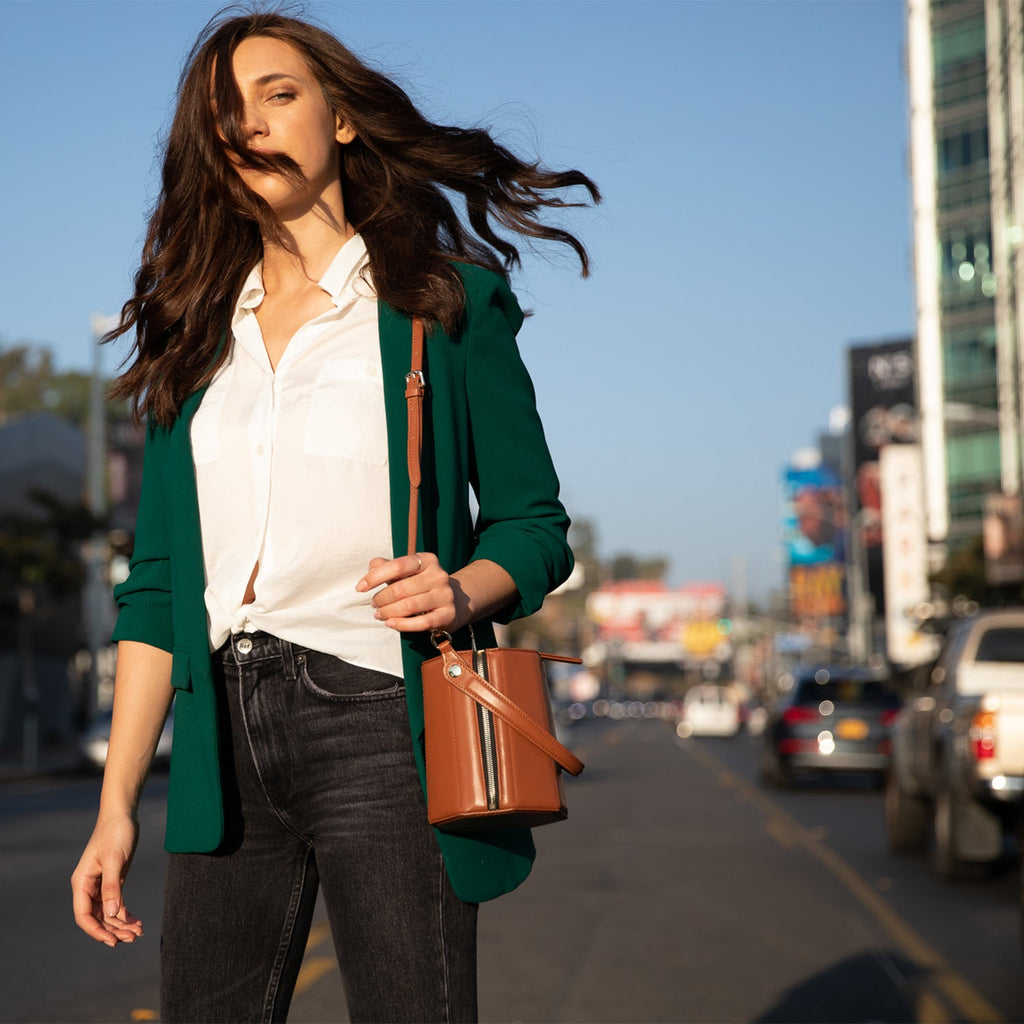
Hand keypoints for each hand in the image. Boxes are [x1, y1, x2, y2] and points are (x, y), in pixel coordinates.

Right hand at [71, 814, 143, 946]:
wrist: (123, 815)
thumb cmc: (116, 833)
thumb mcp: (116, 859)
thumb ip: (112, 886)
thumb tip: (111, 914)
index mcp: (82, 882)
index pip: (84, 915)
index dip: (97, 931)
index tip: (113, 941)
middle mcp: (88, 887)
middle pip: (97, 917)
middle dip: (114, 930)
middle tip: (133, 938)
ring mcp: (101, 885)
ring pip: (108, 913)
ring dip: (121, 924)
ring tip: (139, 932)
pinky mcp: (113, 881)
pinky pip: (116, 904)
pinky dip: (125, 914)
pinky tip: (137, 922)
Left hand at [356, 552, 459, 632]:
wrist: (454, 602)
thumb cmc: (422, 585)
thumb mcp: (407, 572)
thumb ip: (387, 567)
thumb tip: (372, 567)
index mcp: (427, 560)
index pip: (397, 565)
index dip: (375, 577)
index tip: (360, 587)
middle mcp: (439, 575)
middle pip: (400, 588)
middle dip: (380, 598)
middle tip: (373, 604)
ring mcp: (445, 595)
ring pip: (409, 606)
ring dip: (388, 612)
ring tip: (379, 614)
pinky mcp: (448, 614)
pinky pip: (421, 623)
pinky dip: (402, 624)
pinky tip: (390, 623)